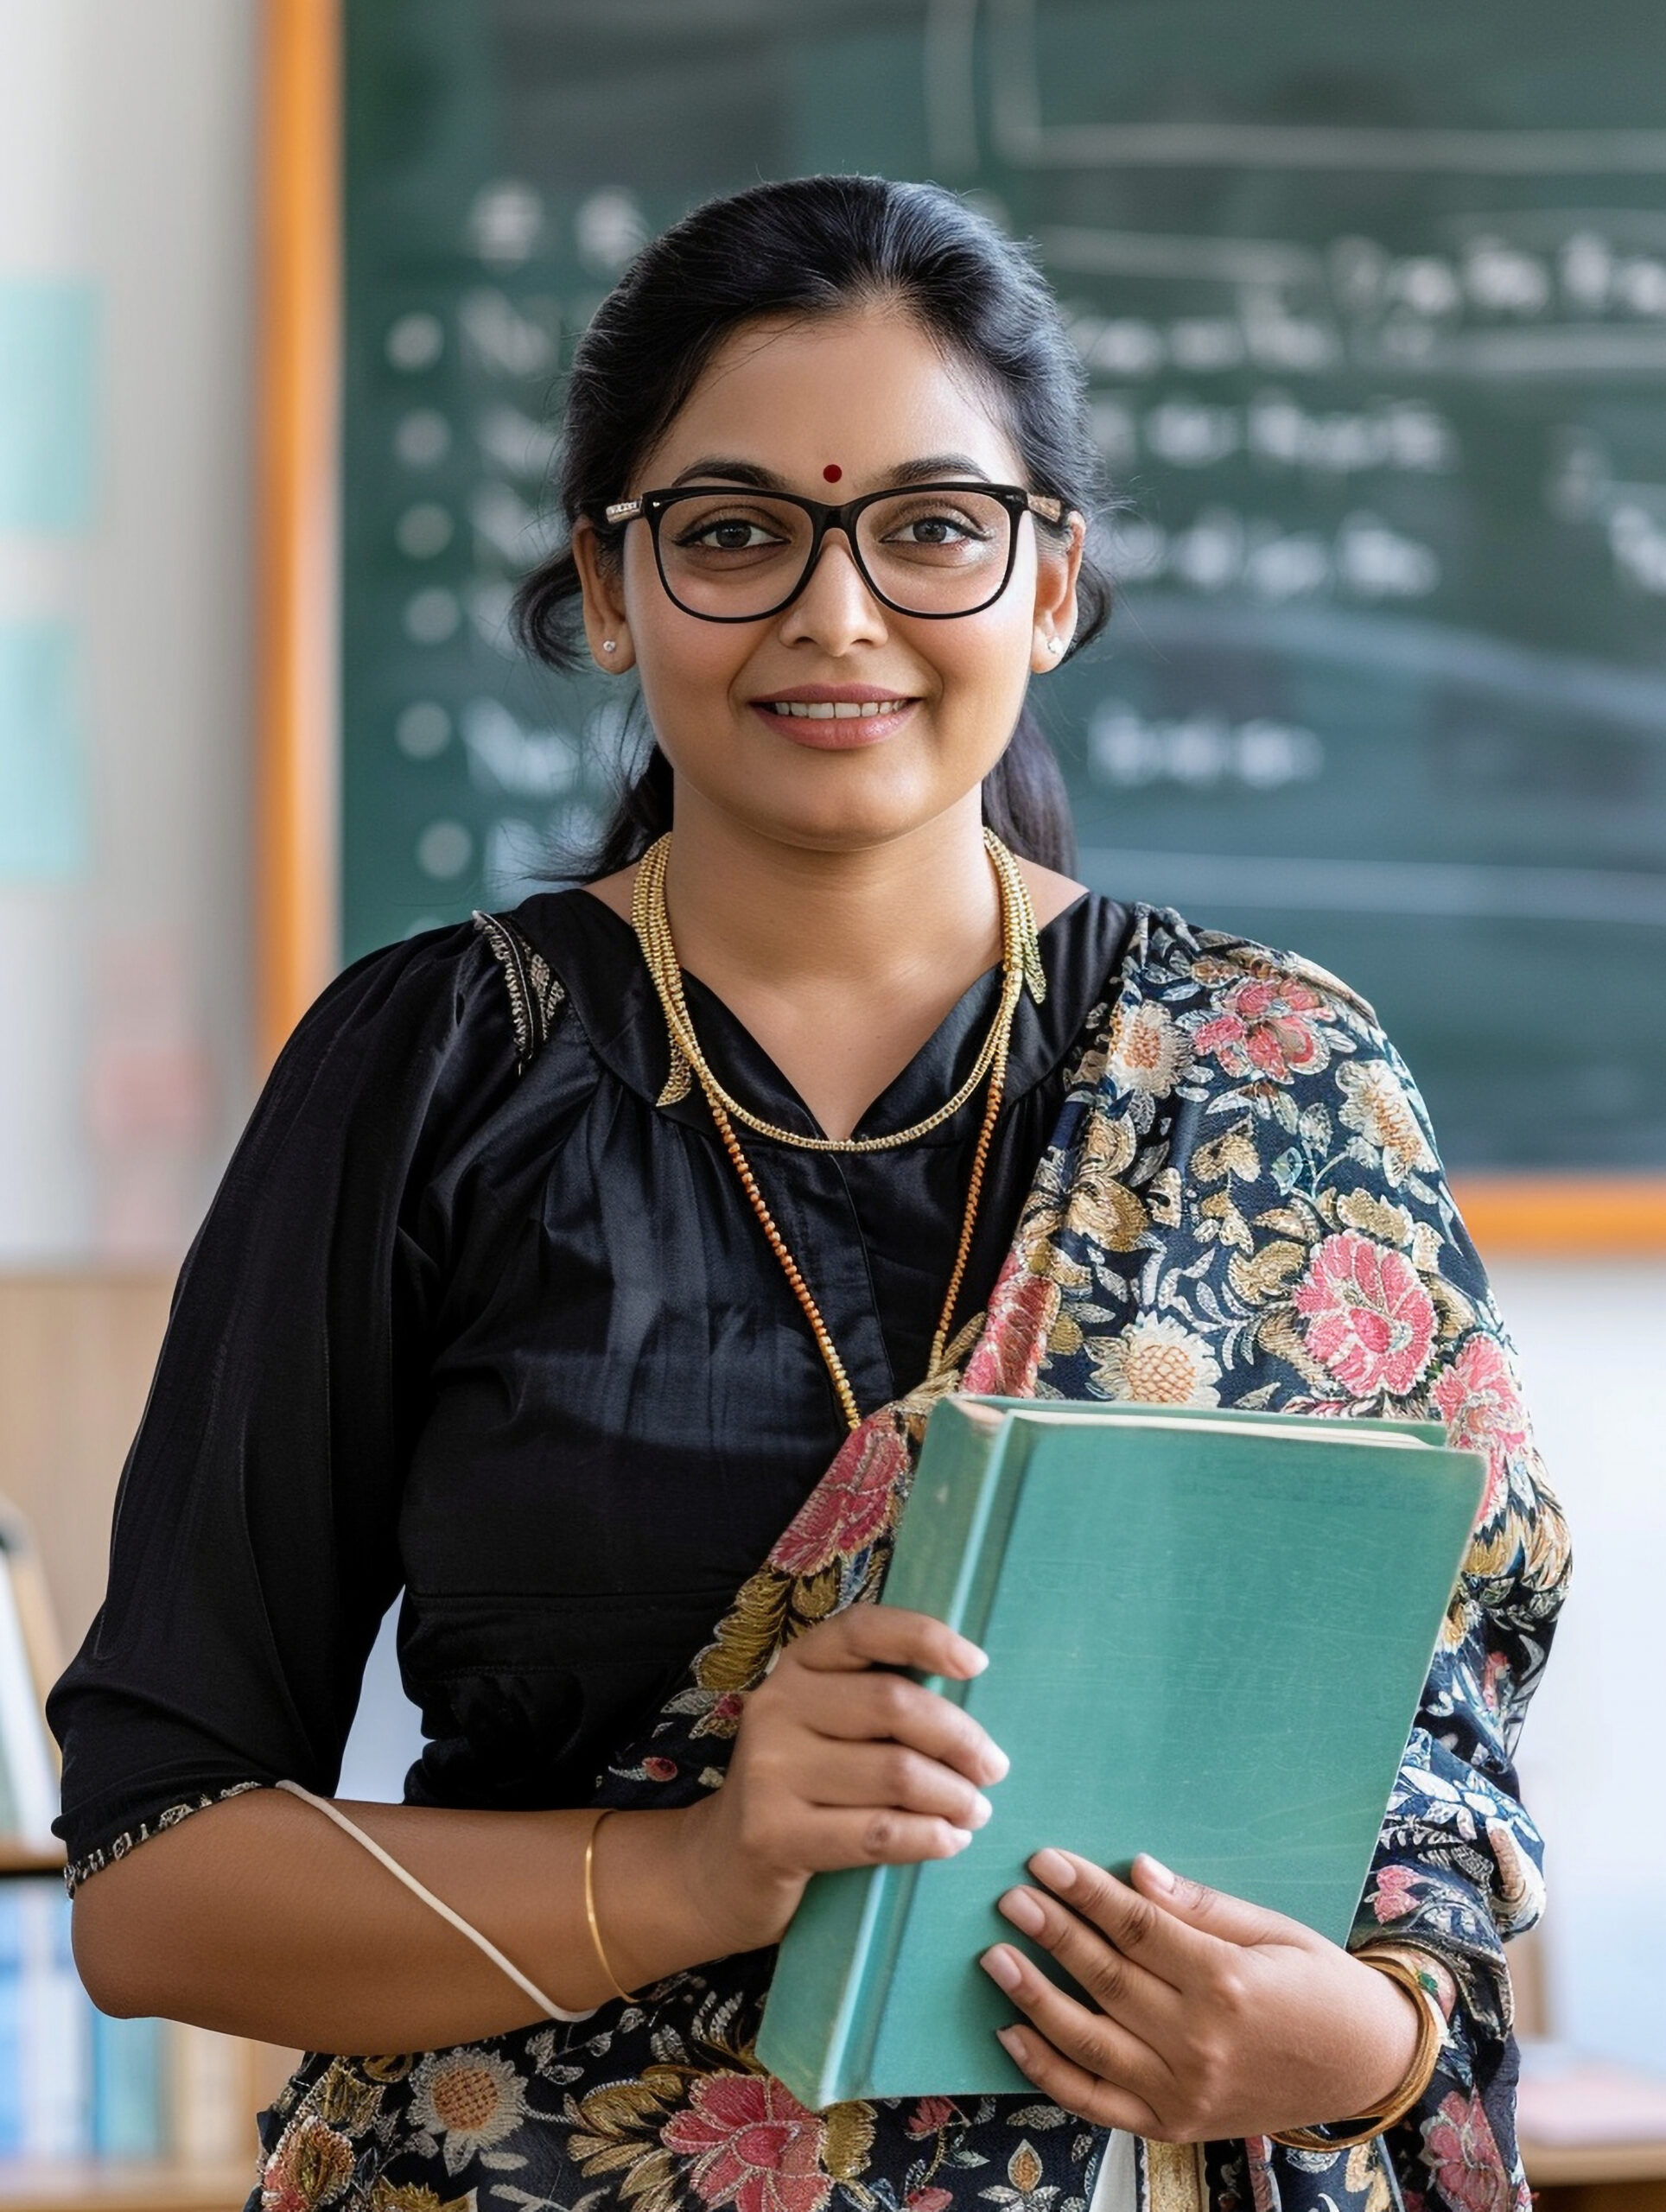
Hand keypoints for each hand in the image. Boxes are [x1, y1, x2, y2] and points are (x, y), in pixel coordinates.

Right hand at [674, 1608, 1008, 1959]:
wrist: (724, 1864)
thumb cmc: (804, 1787)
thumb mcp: (830, 1728)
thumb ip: (881, 1707)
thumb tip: (974, 1718)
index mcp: (797, 1666)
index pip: (863, 1629)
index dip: (924, 1636)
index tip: (978, 1664)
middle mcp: (776, 1705)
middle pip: (893, 1705)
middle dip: (960, 1739)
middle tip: (993, 1769)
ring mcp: (769, 1769)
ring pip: (894, 1773)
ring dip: (953, 1797)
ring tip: (975, 1811)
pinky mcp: (772, 1833)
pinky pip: (875, 1832)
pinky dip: (927, 1837)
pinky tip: (949, 1840)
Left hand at [980, 1851, 1424, 2141]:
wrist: (1362, 2068)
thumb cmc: (1318, 1985)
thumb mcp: (1272, 1930)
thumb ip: (1200, 1906)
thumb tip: (1137, 1872)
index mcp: (1226, 1983)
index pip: (1137, 1930)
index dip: (1087, 1893)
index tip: (1044, 1861)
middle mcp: (1198, 2042)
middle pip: (1106, 1979)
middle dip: (1052, 1933)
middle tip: (1010, 1898)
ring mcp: (1181, 2092)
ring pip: (1087, 2042)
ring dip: (1033, 1996)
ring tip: (995, 1956)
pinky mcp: (1170, 2125)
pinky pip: (1093, 2102)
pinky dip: (1046, 2071)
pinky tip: (1011, 2034)